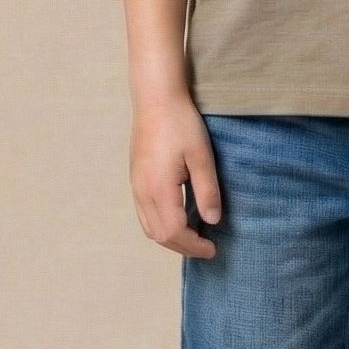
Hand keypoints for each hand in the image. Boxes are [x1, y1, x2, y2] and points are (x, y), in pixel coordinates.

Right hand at [131, 96, 220, 257]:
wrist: (155, 100)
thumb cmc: (181, 125)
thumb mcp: (202, 157)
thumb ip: (207, 191)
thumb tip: (212, 221)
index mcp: (159, 188)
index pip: (174, 232)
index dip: (194, 245)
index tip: (213, 248)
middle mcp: (143, 192)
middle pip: (159, 235)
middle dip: (183, 247)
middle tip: (206, 247)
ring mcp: (136, 186)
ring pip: (149, 227)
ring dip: (171, 238)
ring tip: (193, 236)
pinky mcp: (135, 180)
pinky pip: (144, 214)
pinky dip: (161, 226)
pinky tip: (178, 218)